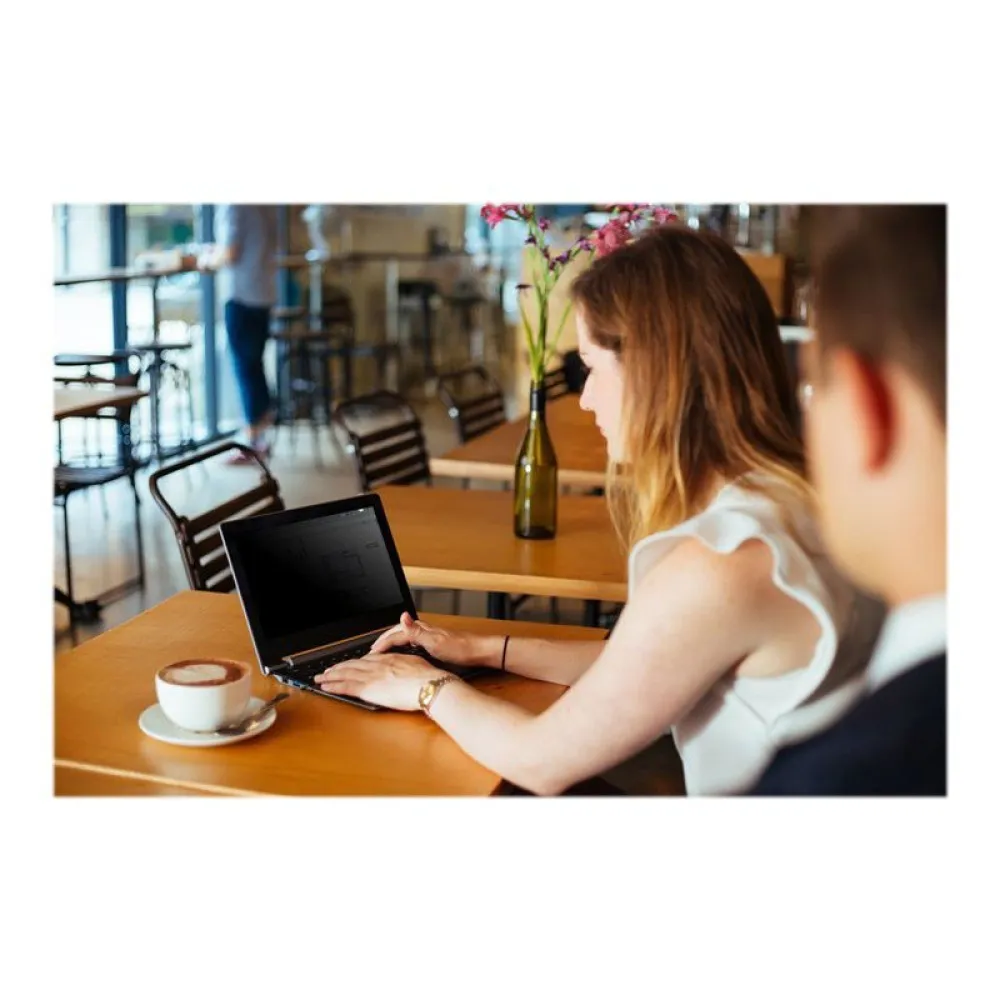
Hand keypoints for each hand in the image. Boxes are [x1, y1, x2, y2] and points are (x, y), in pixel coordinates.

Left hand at [314, 653, 450, 710]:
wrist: (428, 684)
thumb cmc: (428, 677)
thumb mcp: (416, 663)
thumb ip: (405, 662)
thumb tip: (403, 664)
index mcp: (389, 659)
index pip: (366, 660)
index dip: (354, 662)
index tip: (348, 665)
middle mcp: (377, 665)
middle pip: (352, 665)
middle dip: (338, 667)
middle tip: (327, 670)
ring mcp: (371, 676)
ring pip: (345, 674)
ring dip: (331, 676)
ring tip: (321, 677)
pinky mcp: (368, 689)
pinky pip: (346, 687)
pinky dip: (334, 686)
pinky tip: (325, 687)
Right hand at [369, 612, 496, 666]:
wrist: (478, 651)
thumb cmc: (460, 648)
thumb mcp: (435, 641)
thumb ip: (416, 630)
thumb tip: (403, 616)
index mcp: (421, 629)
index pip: (395, 635)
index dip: (382, 644)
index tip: (371, 653)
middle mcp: (424, 630)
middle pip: (397, 632)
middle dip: (384, 640)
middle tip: (372, 650)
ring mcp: (428, 635)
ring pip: (404, 636)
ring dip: (392, 642)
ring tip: (383, 650)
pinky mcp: (433, 642)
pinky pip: (411, 642)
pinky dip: (403, 647)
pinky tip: (404, 653)